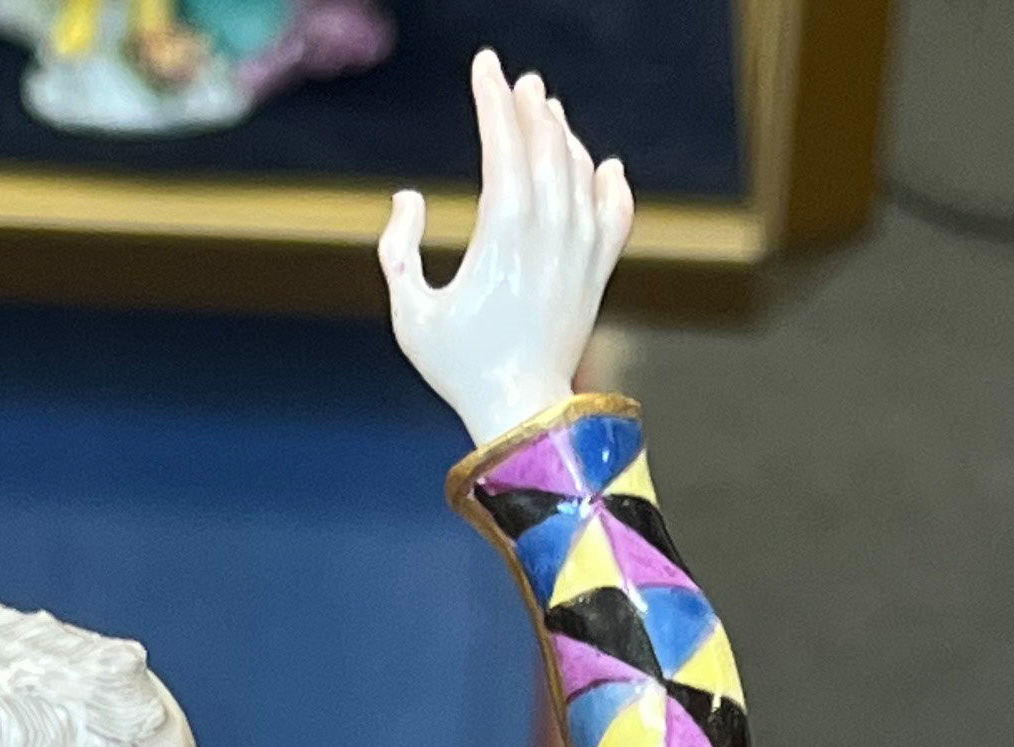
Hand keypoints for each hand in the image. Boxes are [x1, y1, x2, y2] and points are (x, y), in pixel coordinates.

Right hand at [380, 48, 632, 451]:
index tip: (484, 66)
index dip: (493, 101)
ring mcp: (579, 254)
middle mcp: (548, 236)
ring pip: (580, 173)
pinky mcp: (598, 275)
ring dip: (564, 136)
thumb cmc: (460, 366)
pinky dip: (611, 185)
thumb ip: (398, 250)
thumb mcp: (409, 314)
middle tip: (518, 82)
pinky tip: (603, 165)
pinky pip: (615, 215)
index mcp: (501, 237)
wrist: (522, 414)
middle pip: (545, 148)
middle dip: (530, 107)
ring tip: (548, 112)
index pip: (503, 147)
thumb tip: (408, 196)